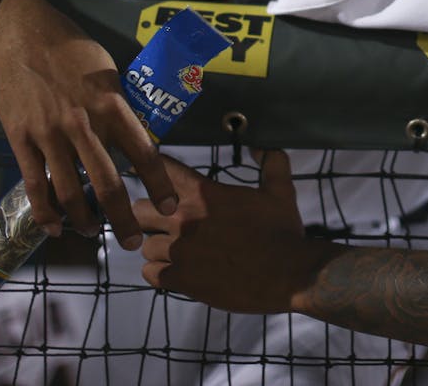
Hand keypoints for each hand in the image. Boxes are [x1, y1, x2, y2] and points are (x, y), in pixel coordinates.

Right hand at [0, 0, 177, 248]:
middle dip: (123, 219)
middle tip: (132, 241)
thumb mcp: (107, 72)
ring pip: (71, 191)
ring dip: (84, 221)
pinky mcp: (21, 139)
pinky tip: (55, 227)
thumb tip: (137, 136)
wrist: (22, 35)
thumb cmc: (71, 52)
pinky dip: (46, 212)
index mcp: (111, 105)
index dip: (159, 184)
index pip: (144, 153)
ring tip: (93, 233)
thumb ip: (120, 107)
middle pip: (107, 183)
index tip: (171, 207)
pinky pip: (35, 185)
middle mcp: (83, 124)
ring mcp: (49, 134)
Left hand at [134, 151, 333, 312]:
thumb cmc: (283, 232)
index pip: (161, 169)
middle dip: (148, 213)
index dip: (155, 170)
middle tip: (161, 221)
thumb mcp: (281, 191)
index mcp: (204, 193)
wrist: (289, 274)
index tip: (154, 175)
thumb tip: (260, 147)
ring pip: (144, 245)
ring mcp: (180, 251)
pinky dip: (158, 272)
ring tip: (171, 250)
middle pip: (138, 209)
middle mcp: (185, 219)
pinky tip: (173, 270)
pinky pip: (149, 273)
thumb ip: (271, 162)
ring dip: (156, 246)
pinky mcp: (182, 280)